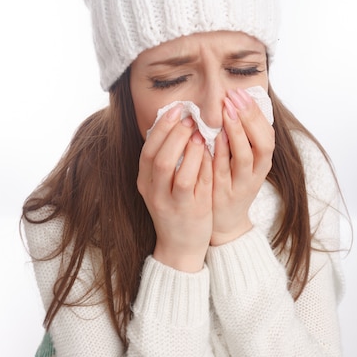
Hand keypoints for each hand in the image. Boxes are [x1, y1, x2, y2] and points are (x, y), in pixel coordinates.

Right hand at [137, 105, 212, 271]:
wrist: (180, 246)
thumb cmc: (173, 208)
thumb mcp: (160, 185)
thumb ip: (165, 159)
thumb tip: (174, 124)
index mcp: (145, 183)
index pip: (148, 150)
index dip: (161, 128)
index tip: (175, 110)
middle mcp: (155, 193)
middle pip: (160, 158)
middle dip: (175, 133)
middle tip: (190, 118)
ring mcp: (173, 203)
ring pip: (178, 172)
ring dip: (189, 148)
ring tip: (200, 132)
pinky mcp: (192, 211)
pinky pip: (196, 184)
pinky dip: (203, 164)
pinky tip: (211, 151)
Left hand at [211, 88, 274, 245]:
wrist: (225, 223)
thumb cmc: (232, 184)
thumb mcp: (242, 162)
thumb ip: (241, 138)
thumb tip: (236, 103)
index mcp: (262, 163)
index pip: (267, 134)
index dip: (256, 113)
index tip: (242, 92)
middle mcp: (256, 174)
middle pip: (261, 144)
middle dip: (249, 118)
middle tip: (234, 98)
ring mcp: (240, 185)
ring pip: (244, 157)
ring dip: (236, 132)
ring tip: (227, 112)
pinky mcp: (223, 194)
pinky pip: (222, 171)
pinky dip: (220, 153)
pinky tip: (213, 136)